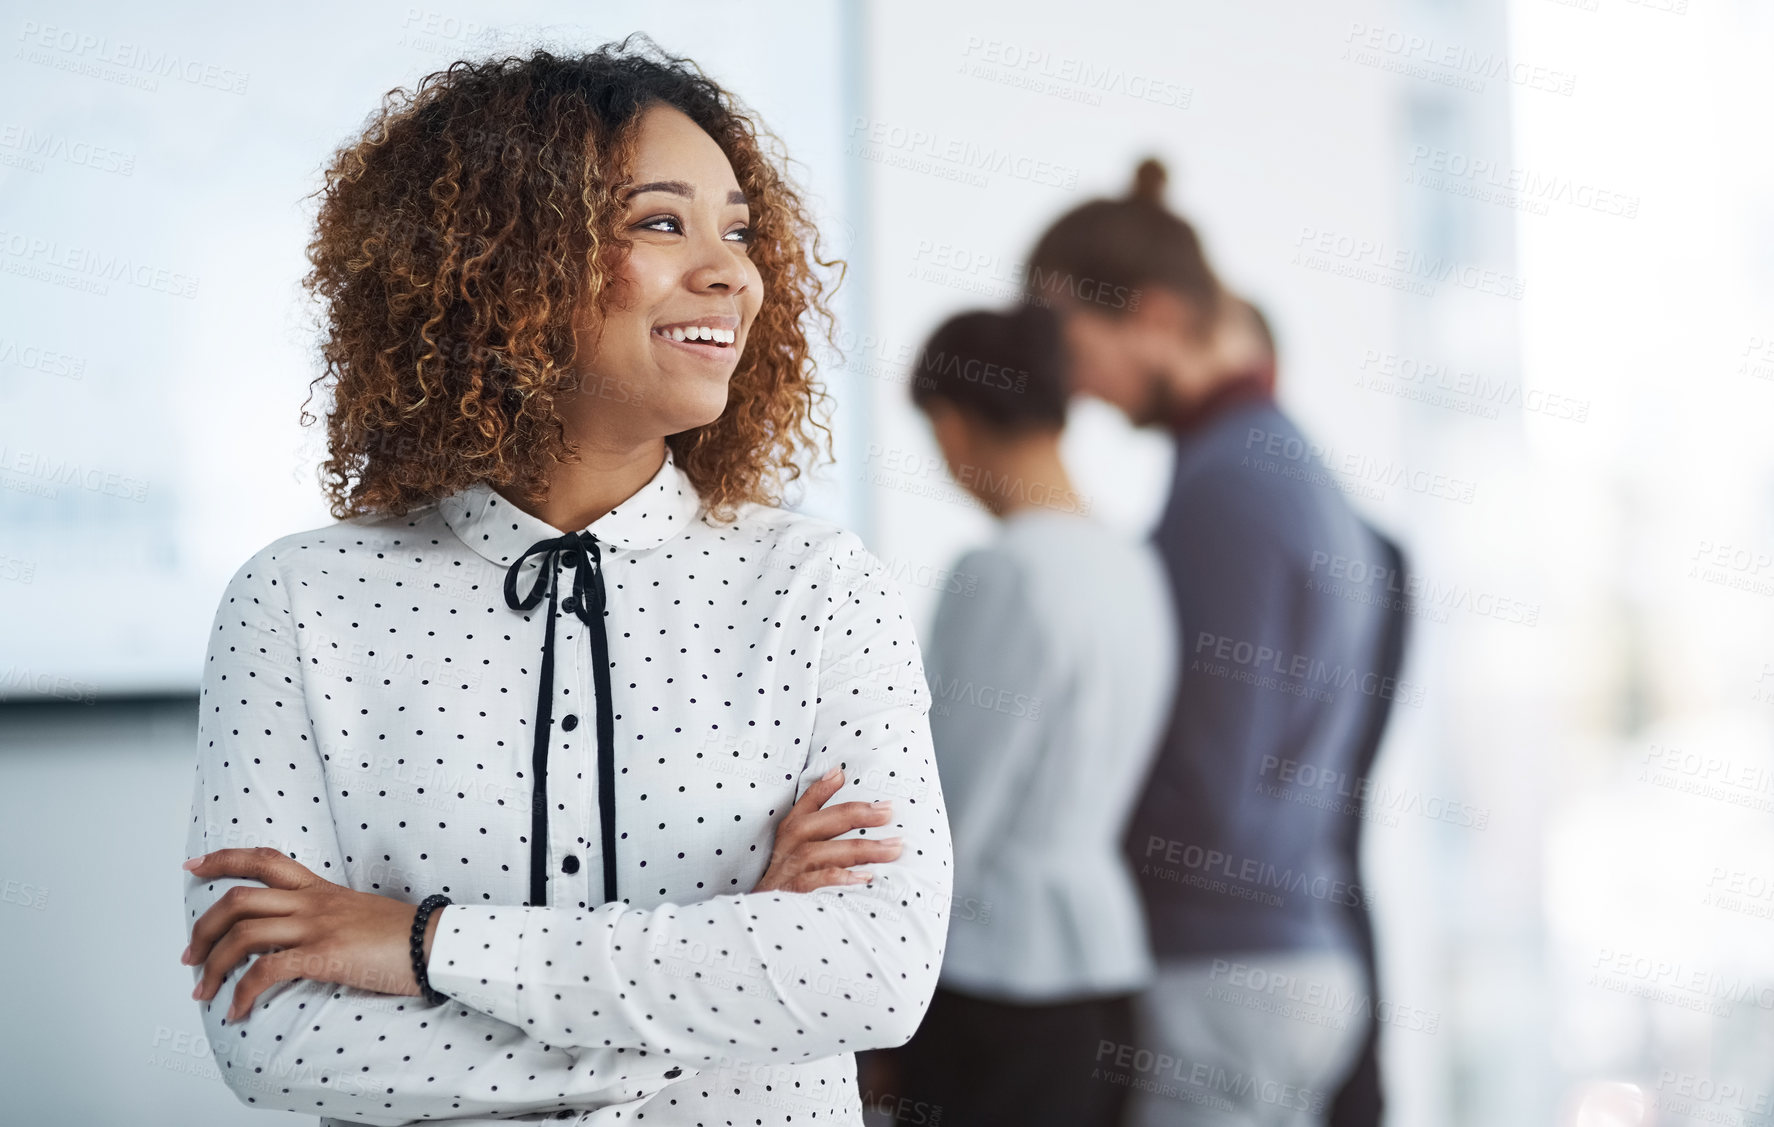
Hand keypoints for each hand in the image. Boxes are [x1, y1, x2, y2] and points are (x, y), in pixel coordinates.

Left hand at [180, 847, 433, 1022]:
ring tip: (202, 989)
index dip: (224, 859)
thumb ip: (327, 916)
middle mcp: (313, 902)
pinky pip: (266, 971)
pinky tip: (237, 1011)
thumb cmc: (402, 935)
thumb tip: (304, 935)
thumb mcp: (359, 912)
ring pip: (243, 934)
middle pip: (239, 899)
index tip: (194, 865)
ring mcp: (317, 926)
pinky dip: (242, 993)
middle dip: (203, 928)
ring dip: (212, 964)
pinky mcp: (323, 955)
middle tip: (189, 954)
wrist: (435, 943)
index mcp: (320, 888)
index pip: (265, 860)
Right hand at [751, 766, 901, 892]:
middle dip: (855, 815)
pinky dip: (839, 879)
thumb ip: (817, 811)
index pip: (805, 804)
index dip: (823, 788)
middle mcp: (787, 847)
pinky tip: (866, 878)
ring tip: (893, 848)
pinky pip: (814, 883)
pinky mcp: (791, 894)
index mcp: (790, 831)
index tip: (844, 773)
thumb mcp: (798, 843)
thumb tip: (838, 773)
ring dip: (860, 850)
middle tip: (888, 811)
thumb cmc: (791, 875)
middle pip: (817, 824)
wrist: (763, 918)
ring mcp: (788, 871)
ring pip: (820, 853)